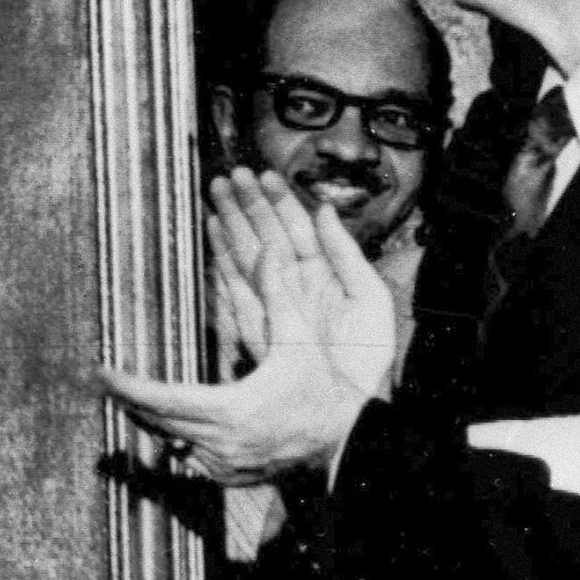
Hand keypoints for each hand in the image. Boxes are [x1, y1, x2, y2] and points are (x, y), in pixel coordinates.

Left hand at [98, 170, 394, 483]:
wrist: (348, 443)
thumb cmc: (322, 389)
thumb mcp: (299, 341)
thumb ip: (277, 295)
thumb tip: (268, 248)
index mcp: (232, 410)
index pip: (162, 400)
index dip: (127, 387)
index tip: (100, 372)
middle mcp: (222, 444)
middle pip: (156, 421)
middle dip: (127, 399)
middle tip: (101, 378)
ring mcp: (223, 467)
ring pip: (168, 442)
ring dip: (147, 418)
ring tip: (123, 394)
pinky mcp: (227, 479)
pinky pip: (186, 459)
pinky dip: (173, 438)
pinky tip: (160, 418)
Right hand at [212, 169, 397, 401]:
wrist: (350, 404)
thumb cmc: (366, 357)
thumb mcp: (369, 298)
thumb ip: (347, 253)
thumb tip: (326, 210)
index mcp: (322, 272)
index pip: (296, 226)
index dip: (278, 200)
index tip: (261, 175)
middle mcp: (293, 282)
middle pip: (265, 234)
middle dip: (246, 204)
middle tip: (228, 176)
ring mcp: (271, 301)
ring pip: (246, 253)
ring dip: (229, 223)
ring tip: (214, 194)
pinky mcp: (254, 321)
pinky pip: (233, 282)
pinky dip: (220, 257)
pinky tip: (210, 234)